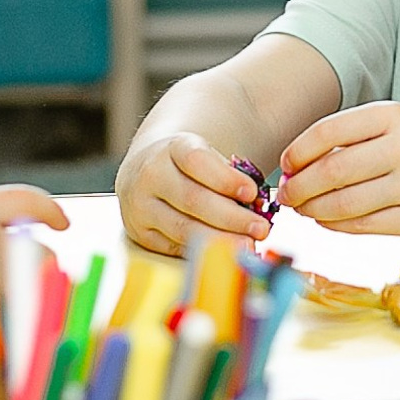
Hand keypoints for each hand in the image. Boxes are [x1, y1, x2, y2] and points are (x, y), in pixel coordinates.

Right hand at [117, 131, 269, 258]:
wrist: (144, 171)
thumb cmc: (187, 166)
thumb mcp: (206, 156)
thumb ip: (230, 175)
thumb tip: (257, 205)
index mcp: (172, 148)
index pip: (197, 161)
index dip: (226, 179)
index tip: (252, 193)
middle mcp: (151, 175)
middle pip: (192, 199)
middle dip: (231, 218)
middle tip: (260, 229)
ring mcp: (141, 206)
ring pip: (183, 228)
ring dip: (220, 240)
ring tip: (247, 244)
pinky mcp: (140, 233)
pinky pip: (174, 246)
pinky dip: (203, 250)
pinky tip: (224, 251)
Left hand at [279, 102, 399, 235]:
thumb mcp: (391, 125)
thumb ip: (348, 139)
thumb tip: (294, 169)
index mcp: (393, 116)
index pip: (329, 131)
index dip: (299, 151)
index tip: (286, 165)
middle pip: (333, 170)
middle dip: (301, 186)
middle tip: (287, 195)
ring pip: (345, 203)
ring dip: (314, 209)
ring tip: (304, 208)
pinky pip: (363, 226)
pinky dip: (336, 225)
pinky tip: (326, 220)